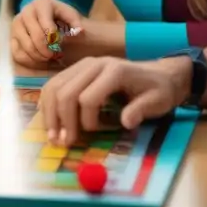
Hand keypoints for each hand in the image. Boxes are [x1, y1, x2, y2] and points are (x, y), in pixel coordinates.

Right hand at [11, 0, 84, 67]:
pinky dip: (31, 61)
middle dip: (48, 51)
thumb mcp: (71, 15)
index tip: (61, 46)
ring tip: (50, 58)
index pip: (47, 26)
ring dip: (40, 57)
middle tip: (57, 55)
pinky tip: (41, 61)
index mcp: (41, 4)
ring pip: (26, 47)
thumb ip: (76, 23)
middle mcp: (25, 12)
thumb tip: (79, 32)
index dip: (55, 40)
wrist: (48, 18)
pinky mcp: (12, 38)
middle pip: (36, 37)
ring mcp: (16, 25)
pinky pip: (18, 54)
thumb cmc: (60, 17)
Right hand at [38, 56, 190, 145]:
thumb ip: (141, 110)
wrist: (158, 74)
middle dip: (61, 120)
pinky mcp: (77, 69)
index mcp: (114, 71)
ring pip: (54, 86)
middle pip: (65, 92)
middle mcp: (94, 64)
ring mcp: (83, 65)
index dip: (86, 121)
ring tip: (52, 136)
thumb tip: (126, 122)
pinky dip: (48, 102)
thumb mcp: (158, 101)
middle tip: (62, 143)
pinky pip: (54, 84)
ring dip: (50, 113)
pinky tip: (50, 119)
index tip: (93, 135)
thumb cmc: (158, 90)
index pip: (87, 98)